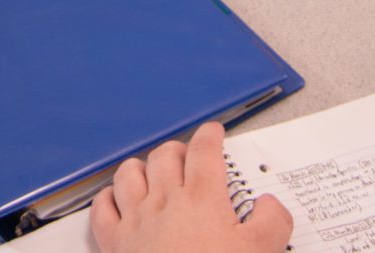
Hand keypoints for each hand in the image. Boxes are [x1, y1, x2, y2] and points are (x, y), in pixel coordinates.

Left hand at [89, 122, 290, 252]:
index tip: (213, 133)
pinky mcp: (116, 242)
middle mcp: (164, 202)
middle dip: (177, 149)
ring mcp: (136, 220)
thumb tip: (270, 206)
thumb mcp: (259, 252)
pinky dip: (108, 198)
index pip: (204, 151)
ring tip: (152, 169)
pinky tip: (115, 199)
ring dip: (141, 167)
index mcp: (201, 199)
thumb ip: (272, 222)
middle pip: (165, 156)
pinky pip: (103, 208)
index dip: (210, 136)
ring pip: (129, 174)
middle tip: (187, 153)